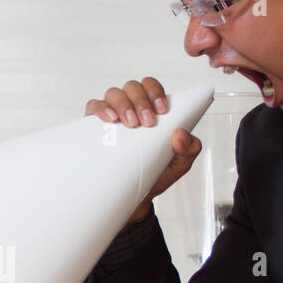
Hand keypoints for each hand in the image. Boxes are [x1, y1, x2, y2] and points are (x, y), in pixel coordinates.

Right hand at [85, 77, 202, 223]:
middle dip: (141, 101)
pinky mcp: (94, 125)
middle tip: (147, 123)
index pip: (151, 87)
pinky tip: (109, 119)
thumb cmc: (155, 174)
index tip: (162, 110)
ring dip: (123, 105)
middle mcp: (131, 107)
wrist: (132, 196)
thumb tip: (181, 134)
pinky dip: (101, 109)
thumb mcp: (178, 164)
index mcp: (151, 109)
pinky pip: (93, 106)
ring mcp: (112, 114)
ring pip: (114, 94)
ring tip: (130, 125)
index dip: (156, 93)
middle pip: (133, 87)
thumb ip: (189, 149)